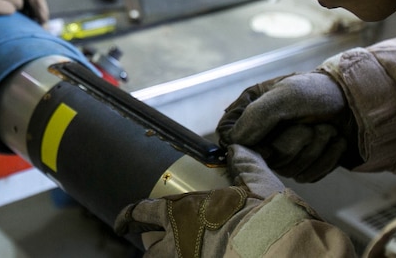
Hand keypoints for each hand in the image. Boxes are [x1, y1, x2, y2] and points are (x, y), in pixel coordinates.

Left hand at [115, 145, 286, 256]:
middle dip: (150, 247)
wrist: (272, 246)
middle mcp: (178, 240)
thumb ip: (244, 164)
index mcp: (182, 211)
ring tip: (175, 254)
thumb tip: (237, 149)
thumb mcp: (254, 181)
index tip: (124, 220)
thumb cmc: (260, 214)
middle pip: (148, 248)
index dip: (130, 216)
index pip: (143, 212)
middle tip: (156, 245)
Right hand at [216, 72, 358, 182]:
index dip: (245, 144)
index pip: (230, 137)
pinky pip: (308, 175)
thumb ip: (257, 116)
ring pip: (287, 169)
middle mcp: (263, 132)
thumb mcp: (287, 95)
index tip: (264, 141)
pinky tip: (334, 140)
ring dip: (314, 148)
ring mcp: (283, 151)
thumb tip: (235, 143)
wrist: (360, 103)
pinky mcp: (304, 165)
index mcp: (251, 108)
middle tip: (310, 125)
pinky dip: (326, 158)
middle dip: (292, 143)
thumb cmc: (320, 91)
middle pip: (262, 158)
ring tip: (327, 128)